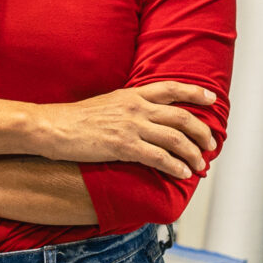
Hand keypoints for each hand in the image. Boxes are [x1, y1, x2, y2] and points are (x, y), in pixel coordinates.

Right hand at [36, 83, 216, 178]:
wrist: (51, 126)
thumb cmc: (73, 118)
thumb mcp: (106, 103)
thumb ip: (127, 107)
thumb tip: (143, 117)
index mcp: (132, 95)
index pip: (171, 89)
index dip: (195, 94)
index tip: (211, 99)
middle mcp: (136, 108)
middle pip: (182, 117)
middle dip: (202, 132)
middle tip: (211, 145)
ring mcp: (131, 127)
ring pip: (175, 139)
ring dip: (193, 154)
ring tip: (201, 165)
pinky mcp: (123, 146)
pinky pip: (159, 157)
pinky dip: (175, 166)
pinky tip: (183, 173)